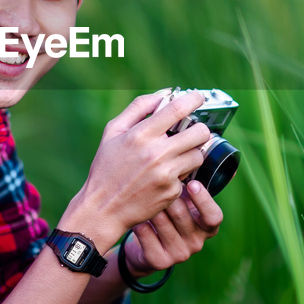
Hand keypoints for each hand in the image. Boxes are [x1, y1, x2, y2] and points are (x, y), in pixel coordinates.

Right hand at [64, 90, 211, 244]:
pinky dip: (179, 175)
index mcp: (141, 134)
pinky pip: (187, 177)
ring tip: (176, 156)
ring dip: (191, 153)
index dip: (194, 99)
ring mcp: (166, 174)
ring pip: (198, 155)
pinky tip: (163, 177)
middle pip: (200, 132)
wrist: (104, 208)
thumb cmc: (106, 168)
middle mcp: (156, 153)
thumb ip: (138, 108)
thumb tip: (163, 94)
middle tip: (193, 132)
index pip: (177, 109)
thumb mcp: (113, 132)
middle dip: (200, 129)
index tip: (199, 97)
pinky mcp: (172, 191)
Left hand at [124, 179, 223, 274]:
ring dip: (150, 205)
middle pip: (182, 215)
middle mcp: (197, 242)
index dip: (204, 200)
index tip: (192, 183)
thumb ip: (195, 182)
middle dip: (166, 196)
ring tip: (140, 191)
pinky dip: (138, 219)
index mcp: (208, 227)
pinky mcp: (159, 261)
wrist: (147, 246)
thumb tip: (208, 147)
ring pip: (162, 223)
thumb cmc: (169, 214)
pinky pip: (145, 234)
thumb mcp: (186, 201)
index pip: (214, 216)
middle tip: (153, 179)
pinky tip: (132, 210)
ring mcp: (179, 254)